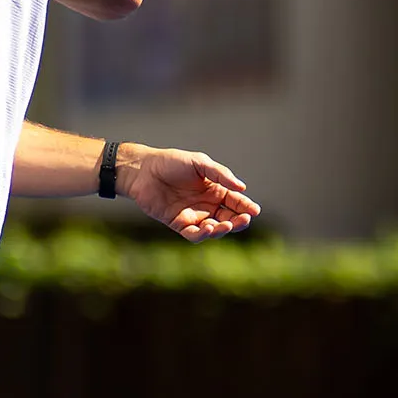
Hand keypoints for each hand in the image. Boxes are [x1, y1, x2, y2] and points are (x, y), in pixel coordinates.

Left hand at [118, 143, 261, 241]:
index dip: (245, 207)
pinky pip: (193, 234)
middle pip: (228, 218)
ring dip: (221, 229)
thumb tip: (242, 187)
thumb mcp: (200, 163)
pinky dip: (202, 235)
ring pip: (213, 229)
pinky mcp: (178, 224)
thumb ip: (221, 174)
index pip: (235, 201)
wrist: (144, 170)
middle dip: (238, 221)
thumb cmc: (172, 163)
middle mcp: (207, 205)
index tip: (254, 210)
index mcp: (215, 190)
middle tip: (244, 220)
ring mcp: (193, 216)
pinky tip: (207, 229)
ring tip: (225, 224)